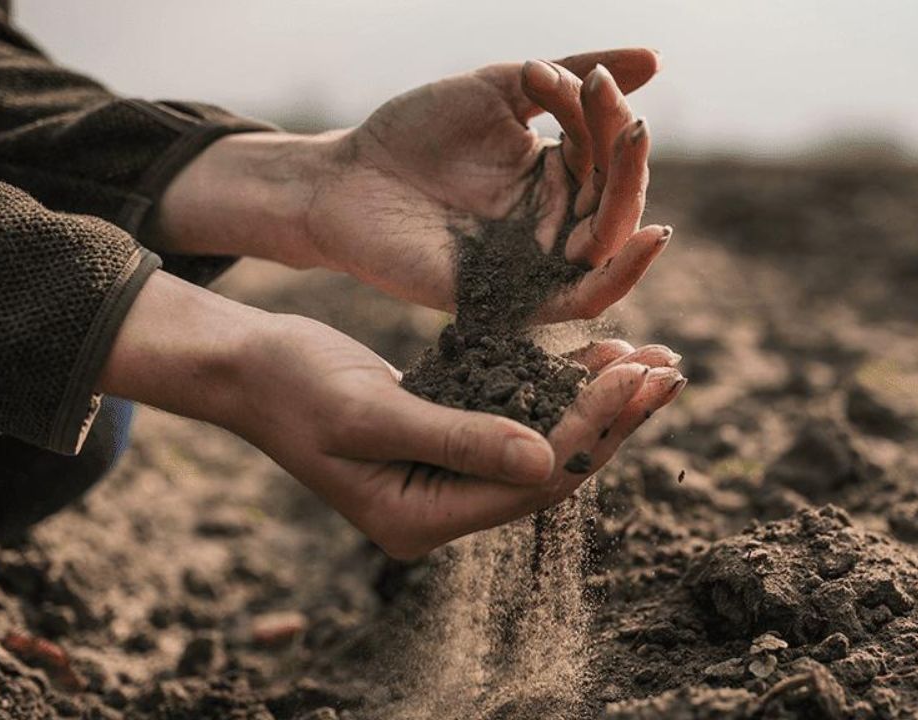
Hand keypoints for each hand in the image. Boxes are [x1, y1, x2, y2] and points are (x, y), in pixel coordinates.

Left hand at [154, 48, 667, 321]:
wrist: (343, 178)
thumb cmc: (414, 132)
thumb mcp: (500, 88)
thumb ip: (569, 78)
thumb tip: (656, 59)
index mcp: (555, 178)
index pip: (606, 155)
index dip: (608, 117)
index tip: (586, 78)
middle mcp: (554, 225)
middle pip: (619, 202)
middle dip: (627, 155)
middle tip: (623, 116)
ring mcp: (536, 265)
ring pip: (610, 246)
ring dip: (631, 196)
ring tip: (631, 142)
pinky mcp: (514, 302)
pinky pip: (582, 300)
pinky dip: (620, 275)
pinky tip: (648, 238)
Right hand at [239, 321, 684, 558]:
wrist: (246, 364)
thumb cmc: (292, 386)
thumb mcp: (370, 413)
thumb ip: (458, 438)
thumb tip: (548, 460)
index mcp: (422, 520)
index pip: (533, 481)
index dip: (591, 428)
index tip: (637, 373)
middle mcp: (442, 507)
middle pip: (551, 466)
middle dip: (613, 417)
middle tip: (671, 368)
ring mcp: (446, 474)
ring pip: (543, 440)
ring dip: (596, 400)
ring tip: (653, 357)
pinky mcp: (448, 436)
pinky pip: (518, 416)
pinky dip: (558, 384)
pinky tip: (598, 353)